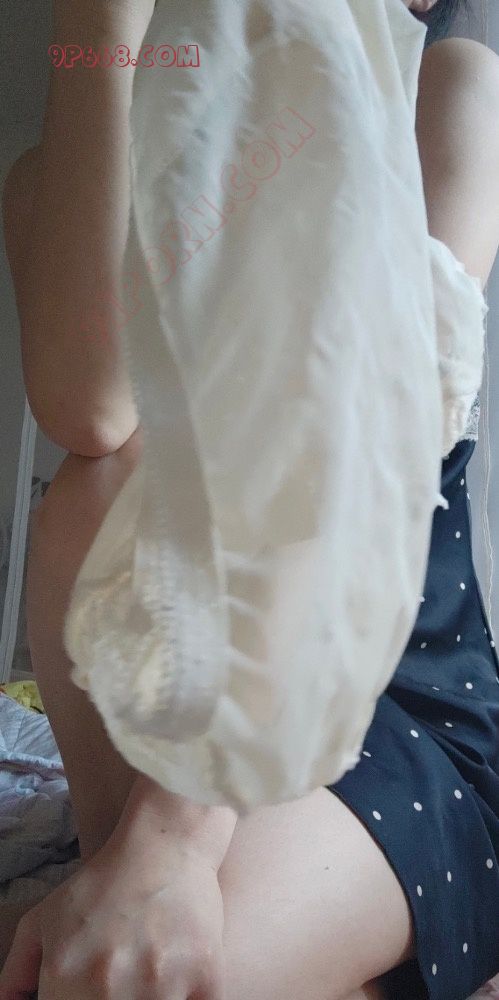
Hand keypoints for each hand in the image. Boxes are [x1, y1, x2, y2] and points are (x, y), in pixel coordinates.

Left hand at [0, 826, 225, 998]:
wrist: (164, 844)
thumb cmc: (103, 883)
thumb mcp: (43, 920)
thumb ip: (17, 972)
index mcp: (66, 979)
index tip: (92, 991)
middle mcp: (109, 988)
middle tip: (123, 975)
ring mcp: (160, 986)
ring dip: (153, 998)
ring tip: (150, 971)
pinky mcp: (205, 977)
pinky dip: (191, 999)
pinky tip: (181, 980)